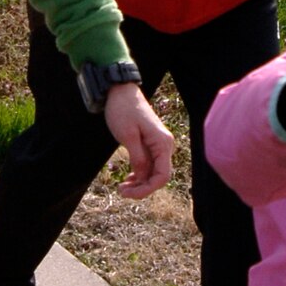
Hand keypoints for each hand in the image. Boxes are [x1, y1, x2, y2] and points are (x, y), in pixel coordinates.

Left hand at [104, 83, 173, 199]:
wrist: (121, 91)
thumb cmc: (123, 110)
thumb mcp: (127, 136)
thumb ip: (137, 157)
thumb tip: (142, 177)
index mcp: (162, 144)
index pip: (162, 176)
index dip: (147, 189)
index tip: (129, 194)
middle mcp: (165, 146)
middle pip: (159, 177)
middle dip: (142, 188)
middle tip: (121, 191)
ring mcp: (158, 145)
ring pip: (153, 172)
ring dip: (139, 183)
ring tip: (121, 187)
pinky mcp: (151, 144)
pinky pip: (149, 165)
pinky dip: (139, 174)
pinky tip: (127, 178)